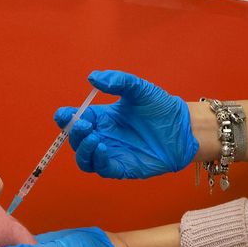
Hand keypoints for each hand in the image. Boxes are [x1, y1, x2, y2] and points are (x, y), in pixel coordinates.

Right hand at [61, 70, 197, 179]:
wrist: (183, 127)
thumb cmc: (161, 107)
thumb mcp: (139, 88)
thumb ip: (118, 80)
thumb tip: (93, 77)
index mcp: (102, 117)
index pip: (74, 120)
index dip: (65, 118)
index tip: (63, 114)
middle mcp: (103, 136)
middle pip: (76, 140)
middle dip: (75, 133)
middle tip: (85, 125)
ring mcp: (112, 153)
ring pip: (84, 159)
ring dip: (83, 150)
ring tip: (95, 138)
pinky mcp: (123, 168)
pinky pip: (102, 169)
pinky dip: (98, 160)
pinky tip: (104, 148)